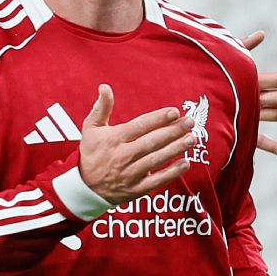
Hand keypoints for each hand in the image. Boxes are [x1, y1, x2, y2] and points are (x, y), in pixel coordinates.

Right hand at [77, 84, 194, 204]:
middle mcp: (123, 156)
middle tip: (190, 122)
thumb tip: (105, 87)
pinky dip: (172, 173)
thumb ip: (101, 108)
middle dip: (173, 131)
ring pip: (157, 159)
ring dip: (176, 149)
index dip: (158, 118)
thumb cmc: (91, 153)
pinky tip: (186, 163)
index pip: (140, 126)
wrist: (84, 187)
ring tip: (192, 139)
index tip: (175, 111)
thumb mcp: (90, 128)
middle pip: (152, 141)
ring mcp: (130, 173)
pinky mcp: (136, 189)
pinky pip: (157, 180)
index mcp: (114, 139)